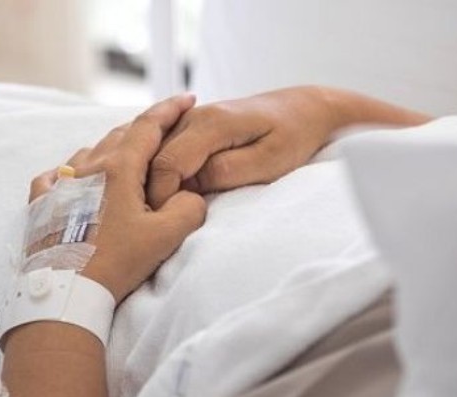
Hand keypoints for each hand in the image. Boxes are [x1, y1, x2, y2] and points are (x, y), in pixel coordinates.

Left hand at [28, 94, 206, 302]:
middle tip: (166, 131)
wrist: (66, 293)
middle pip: (120, 134)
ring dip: (114, 148)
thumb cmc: (116, 264)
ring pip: (91, 151)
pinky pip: (59, 174)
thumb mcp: (166, 237)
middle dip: (146, 128)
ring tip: (129, 157)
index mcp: (118, 168)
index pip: (148, 125)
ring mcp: (61, 183)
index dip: (170, 109)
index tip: (187, 98)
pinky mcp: (42, 203)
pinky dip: (76, 169)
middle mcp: (87, 167)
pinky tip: (77, 178)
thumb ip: (190, 208)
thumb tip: (191, 195)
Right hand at [146, 86, 340, 207]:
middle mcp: (194, 116)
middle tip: (161, 225)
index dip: (161, 198)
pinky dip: (162, 174)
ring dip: (154, 184)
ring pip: (154, 156)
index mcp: (211, 123)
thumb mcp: (269, 161)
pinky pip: (165, 152)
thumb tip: (189, 185)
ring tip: (166, 214)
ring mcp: (189, 119)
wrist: (304, 110)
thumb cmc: (294, 136)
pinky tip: (172, 196)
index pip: (166, 164)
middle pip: (152, 160)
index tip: (166, 224)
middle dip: (152, 193)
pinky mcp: (191, 127)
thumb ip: (226, 171)